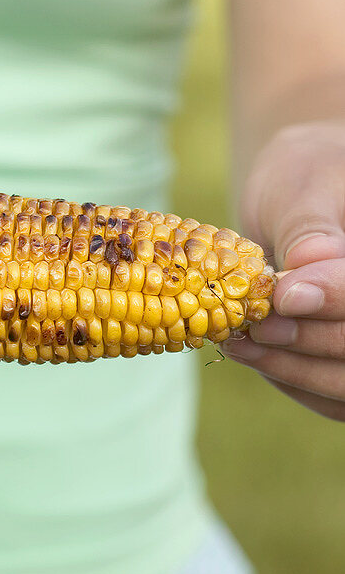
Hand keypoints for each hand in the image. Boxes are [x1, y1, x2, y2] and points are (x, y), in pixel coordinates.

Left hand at [225, 122, 344, 420]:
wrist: (302, 193)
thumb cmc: (307, 175)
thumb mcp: (307, 186)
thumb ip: (309, 230)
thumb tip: (305, 274)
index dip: (338, 299)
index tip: (285, 294)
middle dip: (311, 340)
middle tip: (253, 324)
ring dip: (295, 370)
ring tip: (239, 342)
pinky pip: (333, 398)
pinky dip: (293, 382)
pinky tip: (253, 355)